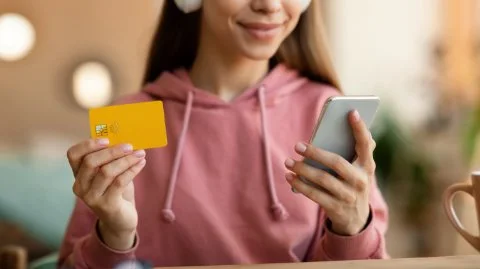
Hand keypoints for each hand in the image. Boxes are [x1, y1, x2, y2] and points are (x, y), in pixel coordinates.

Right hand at [66, 138, 145, 249]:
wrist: (120, 220)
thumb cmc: (116, 190)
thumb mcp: (110, 172)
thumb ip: (111, 157)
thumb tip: (124, 136)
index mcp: (78, 174)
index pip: (73, 155)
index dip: (88, 144)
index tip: (106, 139)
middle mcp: (80, 186)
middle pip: (90, 162)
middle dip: (112, 151)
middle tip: (129, 145)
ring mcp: (91, 197)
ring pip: (106, 172)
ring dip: (126, 160)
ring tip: (140, 154)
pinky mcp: (106, 205)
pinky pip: (119, 182)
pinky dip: (132, 170)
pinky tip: (141, 164)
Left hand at [284, 110, 375, 235]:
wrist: (356, 219)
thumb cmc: (351, 183)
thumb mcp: (358, 170)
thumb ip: (350, 152)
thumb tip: (329, 131)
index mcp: (368, 166)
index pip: (366, 144)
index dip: (360, 128)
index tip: (352, 111)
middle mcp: (361, 181)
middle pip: (337, 163)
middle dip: (315, 153)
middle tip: (297, 145)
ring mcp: (349, 196)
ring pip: (322, 179)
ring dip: (302, 169)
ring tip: (288, 161)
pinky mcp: (336, 208)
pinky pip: (314, 194)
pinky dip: (300, 184)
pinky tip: (290, 177)